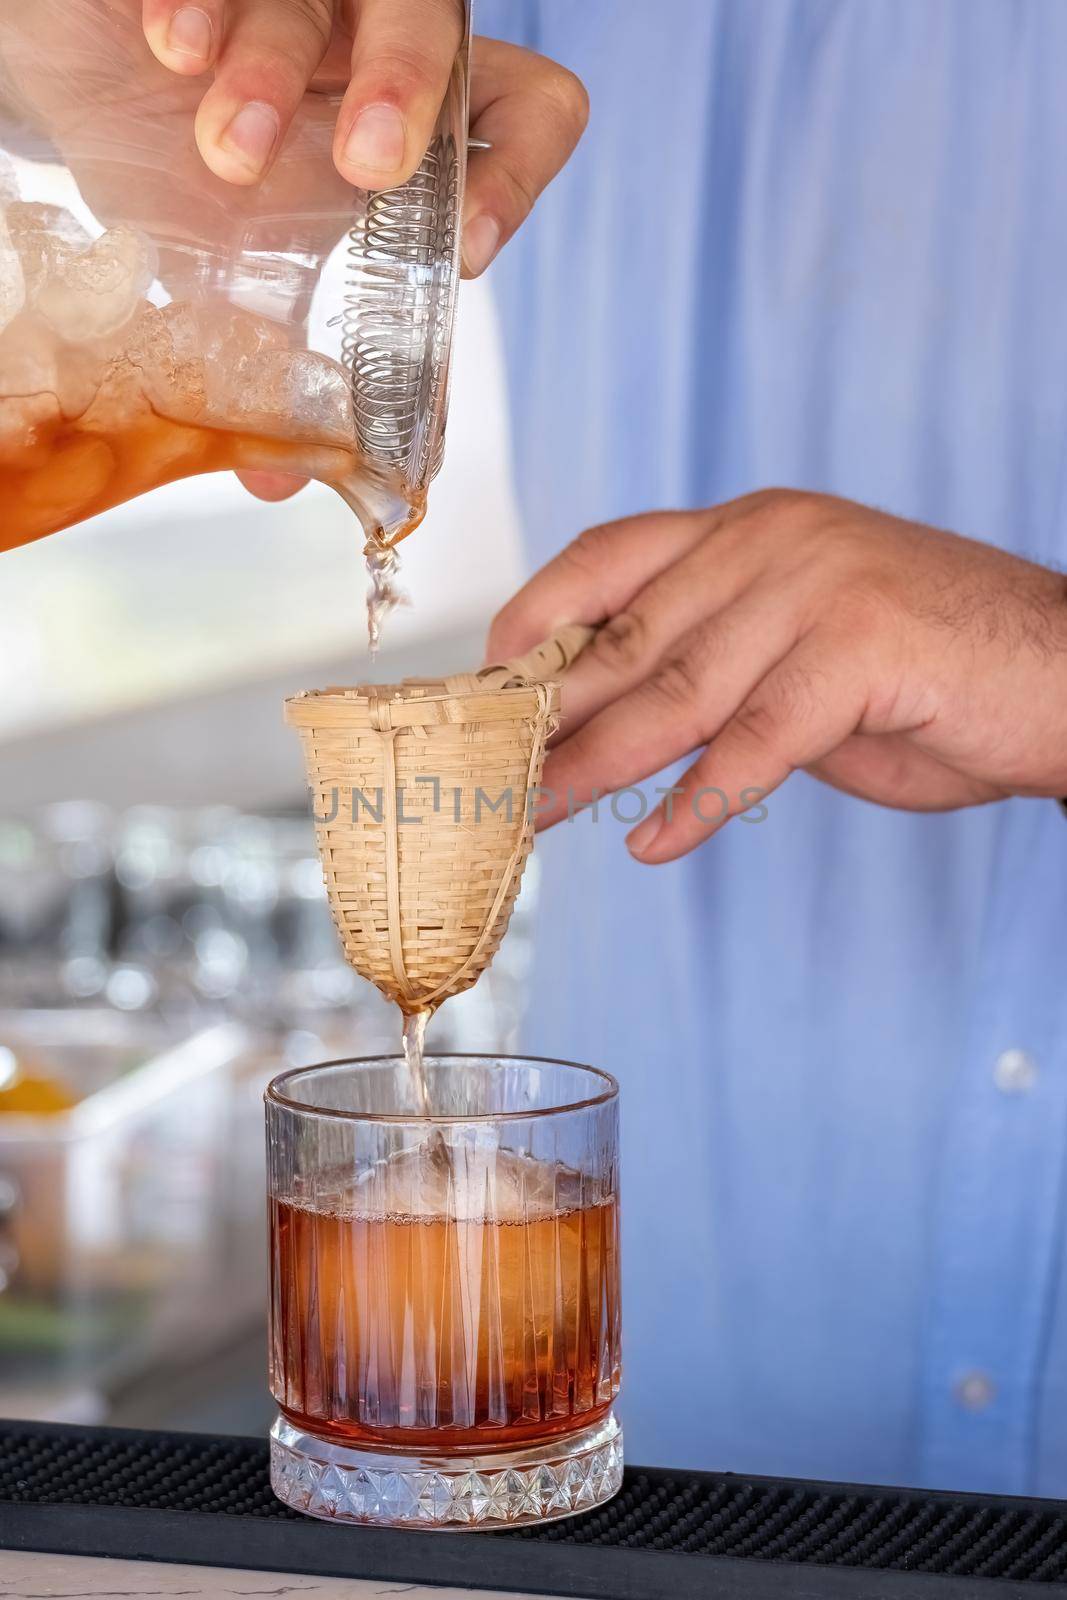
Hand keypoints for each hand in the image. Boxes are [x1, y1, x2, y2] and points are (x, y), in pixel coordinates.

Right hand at [1, 0, 584, 495]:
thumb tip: (279, 480)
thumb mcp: (231, 279)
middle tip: (361, 166)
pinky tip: (172, 52)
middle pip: (439, 26)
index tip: (466, 247)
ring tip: (228, 146)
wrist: (73, 82)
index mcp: (417, 129)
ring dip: (281, 66)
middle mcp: (375, 44)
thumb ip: (267, 369)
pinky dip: (207, 7)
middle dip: (408, 90)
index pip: (527, 112)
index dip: (517, 172)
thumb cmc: (178, 180)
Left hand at [486, 491, 1066, 861]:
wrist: (1065, 673)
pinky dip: (701, 801)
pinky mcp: (862, 649)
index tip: (484, 687)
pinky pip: (757, 741)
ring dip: (594, 765)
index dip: (533, 621)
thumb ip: (712, 662)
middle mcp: (772, 541)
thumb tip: (604, 716)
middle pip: (626, 638)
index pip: (606, 557)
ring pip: (675, 690)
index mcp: (748, 529)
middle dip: (546, 718)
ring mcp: (818, 586)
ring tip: (538, 818)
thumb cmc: (928, 668)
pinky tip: (654, 843)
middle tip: (486, 779)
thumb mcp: (798, 647)